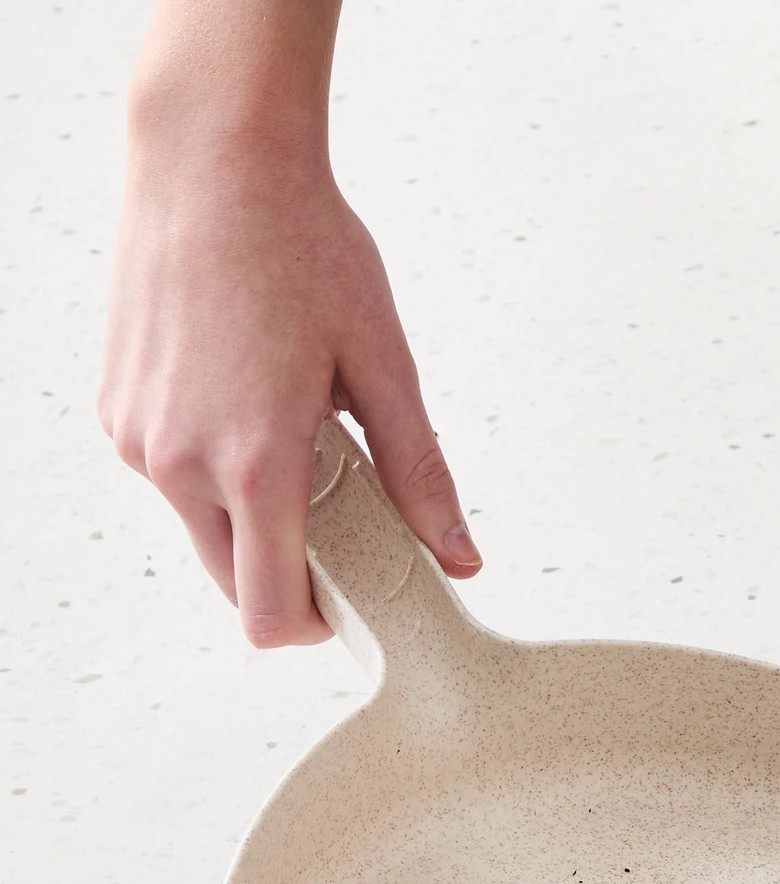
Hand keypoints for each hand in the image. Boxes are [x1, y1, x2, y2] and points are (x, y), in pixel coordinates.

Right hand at [100, 116, 478, 647]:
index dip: (318, 627)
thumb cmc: (302, 247)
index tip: (355, 607)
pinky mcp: (118, 412)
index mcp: (253, 461)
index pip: (271, 612)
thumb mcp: (384, 368)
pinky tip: (249, 403)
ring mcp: (138, 438)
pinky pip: (174, 480)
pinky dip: (216, 472)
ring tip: (296, 437)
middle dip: (293, 575)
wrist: (213, 158)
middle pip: (238, 586)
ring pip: (204, 533)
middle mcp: (179, 461)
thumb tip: (459, 556)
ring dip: (255, 517)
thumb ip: (420, 475)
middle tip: (344, 519)